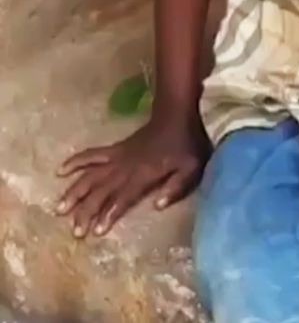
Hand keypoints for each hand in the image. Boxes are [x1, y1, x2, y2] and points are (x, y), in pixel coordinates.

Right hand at [56, 114, 210, 237]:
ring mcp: (117, 156)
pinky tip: (61, 171)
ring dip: (75, 191)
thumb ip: (176, 187)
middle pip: (101, 190)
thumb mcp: (192, 167)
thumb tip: (158, 206)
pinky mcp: (115, 149)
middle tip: (75, 231)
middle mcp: (126, 166)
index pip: (123, 197)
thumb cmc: (186, 144)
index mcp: (144, 173)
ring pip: (91, 174)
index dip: (109, 213)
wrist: (176, 114)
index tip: (96, 231)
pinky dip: (75, 162)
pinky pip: (91, 155)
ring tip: (60, 209)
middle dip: (87, 210)